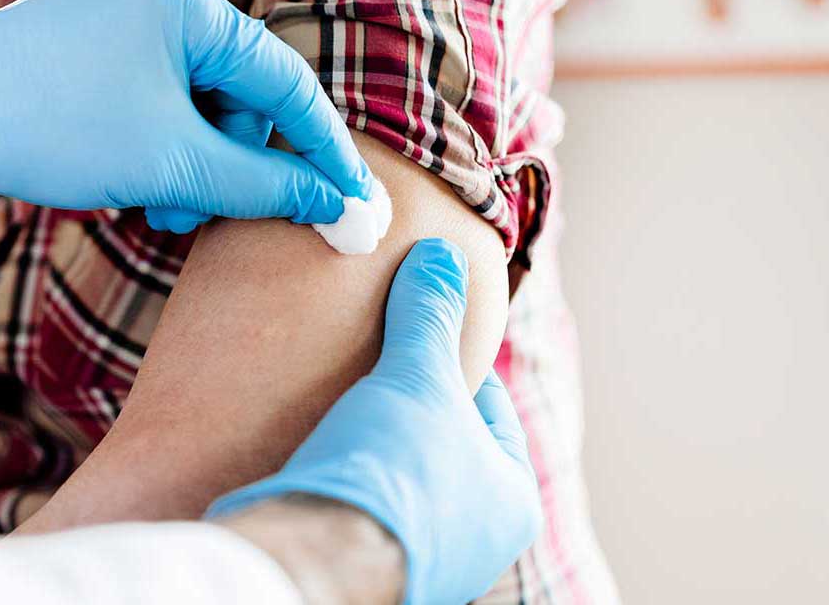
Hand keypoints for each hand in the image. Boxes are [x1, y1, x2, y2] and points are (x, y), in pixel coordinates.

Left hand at [0, 0, 374, 219]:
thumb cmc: (47, 127)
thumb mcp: (171, 164)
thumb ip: (266, 186)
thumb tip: (345, 211)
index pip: (282, 80)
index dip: (322, 150)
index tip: (354, 203)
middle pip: (236, 88)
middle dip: (229, 160)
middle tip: (204, 215)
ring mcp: (120, 1)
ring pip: (195, 94)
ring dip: (192, 158)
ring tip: (159, 207)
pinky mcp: (91, 29)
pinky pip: (156, 86)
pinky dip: (160, 137)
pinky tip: (138, 180)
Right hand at [206, 239, 542, 604]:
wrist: (314, 558)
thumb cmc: (391, 470)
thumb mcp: (418, 374)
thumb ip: (431, 314)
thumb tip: (444, 257)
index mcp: (514, 500)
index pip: (491, 405)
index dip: (450, 359)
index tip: (416, 332)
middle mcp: (478, 542)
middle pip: (444, 441)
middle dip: (410, 401)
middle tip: (378, 360)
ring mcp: (423, 561)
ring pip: (402, 476)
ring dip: (376, 441)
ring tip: (346, 398)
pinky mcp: (369, 569)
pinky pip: (363, 506)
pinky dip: (349, 475)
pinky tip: (322, 445)